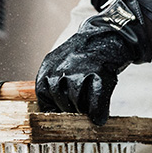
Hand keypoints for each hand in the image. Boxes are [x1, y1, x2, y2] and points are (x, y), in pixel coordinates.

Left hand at [36, 0, 150, 125]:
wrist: (107, 35)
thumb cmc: (84, 56)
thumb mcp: (60, 63)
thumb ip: (53, 84)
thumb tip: (53, 113)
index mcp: (48, 67)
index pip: (43, 96)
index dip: (53, 108)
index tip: (63, 114)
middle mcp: (61, 69)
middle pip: (61, 103)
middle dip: (71, 109)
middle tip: (81, 107)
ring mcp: (80, 72)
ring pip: (77, 104)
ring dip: (85, 110)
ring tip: (91, 104)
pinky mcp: (99, 75)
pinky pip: (95, 104)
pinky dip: (98, 113)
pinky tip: (100, 117)